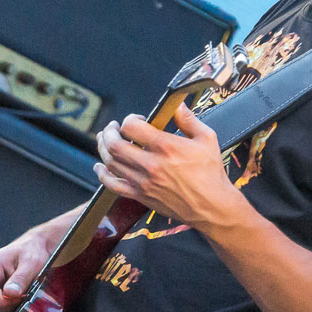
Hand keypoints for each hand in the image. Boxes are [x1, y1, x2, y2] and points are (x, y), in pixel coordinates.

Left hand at [94, 103, 240, 228]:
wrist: (211, 206)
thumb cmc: (211, 172)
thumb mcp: (206, 139)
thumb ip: (189, 120)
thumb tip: (177, 105)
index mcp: (166, 147)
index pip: (132, 127)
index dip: (130, 119)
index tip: (136, 120)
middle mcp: (150, 164)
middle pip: (115, 145)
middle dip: (109, 132)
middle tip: (112, 127)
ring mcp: (143, 182)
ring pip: (111, 162)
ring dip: (103, 148)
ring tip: (105, 140)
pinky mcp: (140, 196)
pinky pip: (113, 185)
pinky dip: (102, 174)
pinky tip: (100, 167)